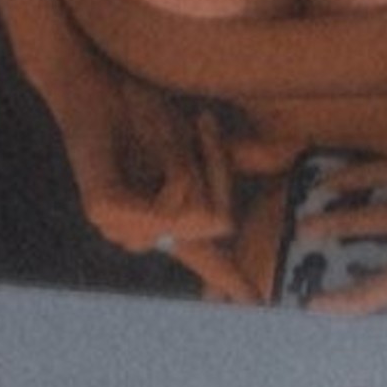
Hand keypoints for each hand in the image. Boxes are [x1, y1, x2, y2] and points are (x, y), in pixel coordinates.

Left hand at [55, 56, 258, 301]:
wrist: (97, 80)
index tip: (257, 306)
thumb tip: (289, 151)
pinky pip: (165, 209)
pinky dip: (171, 171)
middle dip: (216, 173)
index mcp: (166, 220)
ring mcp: (119, 224)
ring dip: (189, 166)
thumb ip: (235, 158)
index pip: (209, 261)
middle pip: (216, 223)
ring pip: (191, 215)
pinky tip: (151, 145)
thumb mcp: (197, 140)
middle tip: (197, 125)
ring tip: (166, 132)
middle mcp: (143, 231)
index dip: (235, 283)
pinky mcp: (103, 209)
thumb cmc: (141, 108)